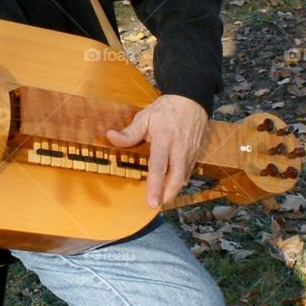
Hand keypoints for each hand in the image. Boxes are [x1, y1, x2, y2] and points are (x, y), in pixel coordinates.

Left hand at [107, 94, 207, 209]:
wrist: (191, 99)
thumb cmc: (165, 110)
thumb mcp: (145, 117)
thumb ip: (129, 132)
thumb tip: (110, 137)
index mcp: (164, 139)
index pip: (159, 166)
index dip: (155, 186)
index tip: (152, 202)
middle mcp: (179, 148)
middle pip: (176, 178)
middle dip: (167, 195)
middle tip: (156, 206)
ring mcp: (189, 152)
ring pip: (183, 178)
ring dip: (173, 192)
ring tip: (161, 201)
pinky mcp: (195, 154)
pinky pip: (187, 173)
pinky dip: (179, 183)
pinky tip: (170, 188)